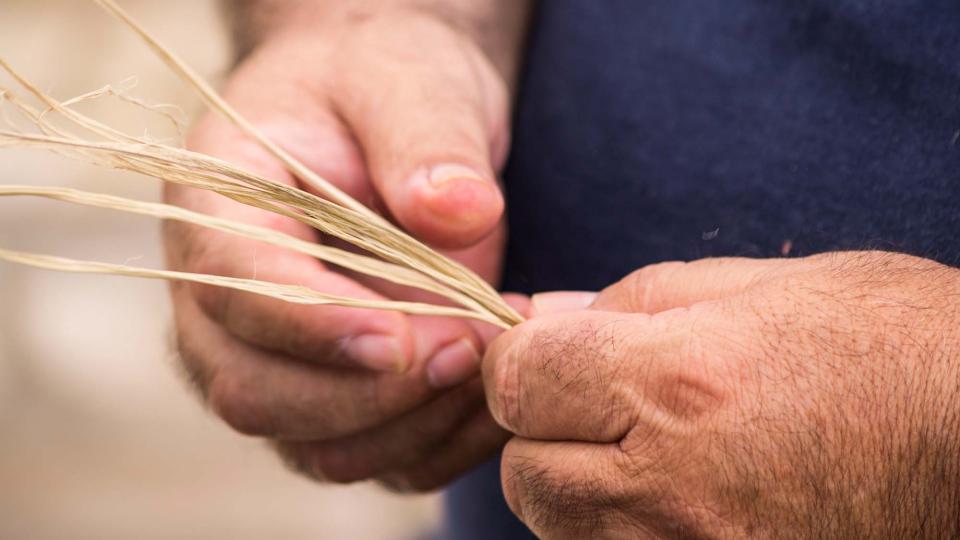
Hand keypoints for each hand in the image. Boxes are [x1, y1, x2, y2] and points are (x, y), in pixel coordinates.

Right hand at [166, 3, 528, 490]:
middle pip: (256, 394)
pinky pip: (381, 461)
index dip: (308, 322)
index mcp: (219, 207)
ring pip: (319, 449)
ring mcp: (282, 362)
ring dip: (415, 425)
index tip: (402, 334)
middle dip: (369, 391)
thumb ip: (426, 137)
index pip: (231, 283)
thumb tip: (458, 212)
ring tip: (496, 356)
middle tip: (470, 346)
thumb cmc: (384, 87)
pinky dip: (444, 444)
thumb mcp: (406, 79)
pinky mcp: (343, 398)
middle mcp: (229, 304)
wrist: (391, 120)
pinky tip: (498, 388)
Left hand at [483, 252, 959, 537]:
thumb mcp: (761, 287)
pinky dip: (622, 531)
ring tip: (654, 452)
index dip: (522, 359)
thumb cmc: (890, 348)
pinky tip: (681, 499)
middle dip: (543, 430)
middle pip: (524, 471)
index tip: (550, 354)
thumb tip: (543, 316)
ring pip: (563, 531)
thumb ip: (631, 301)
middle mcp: (671, 489)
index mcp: (678, 384)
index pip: (517, 381)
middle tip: (602, 404)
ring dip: (580, 487)